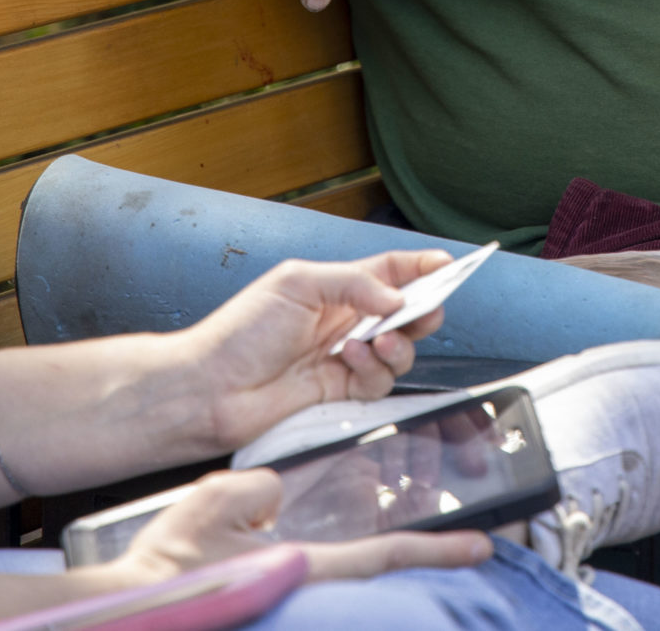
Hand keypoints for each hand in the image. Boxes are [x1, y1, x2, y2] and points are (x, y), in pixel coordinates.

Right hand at [107, 468, 488, 590]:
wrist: (140, 612)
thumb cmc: (171, 569)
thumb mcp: (217, 503)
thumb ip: (257, 491)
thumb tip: (273, 496)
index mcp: (305, 565)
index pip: (386, 555)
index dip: (438, 550)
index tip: (480, 547)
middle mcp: (307, 585)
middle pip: (380, 574)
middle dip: (421, 562)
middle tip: (460, 548)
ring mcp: (292, 598)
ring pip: (352, 582)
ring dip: (380, 565)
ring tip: (411, 549)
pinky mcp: (274, 602)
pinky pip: (319, 585)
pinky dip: (339, 572)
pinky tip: (324, 555)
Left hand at [173, 252, 454, 455]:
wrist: (211, 390)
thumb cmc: (239, 331)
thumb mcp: (297, 283)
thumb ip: (354, 284)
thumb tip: (398, 297)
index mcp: (333, 287)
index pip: (388, 271)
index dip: (420, 268)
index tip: (449, 266)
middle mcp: (343, 321)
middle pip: (405, 312)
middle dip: (423, 309)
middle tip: (425, 309)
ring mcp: (343, 358)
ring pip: (399, 350)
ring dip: (397, 343)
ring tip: (375, 338)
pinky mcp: (340, 394)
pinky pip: (378, 382)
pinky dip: (372, 370)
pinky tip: (349, 362)